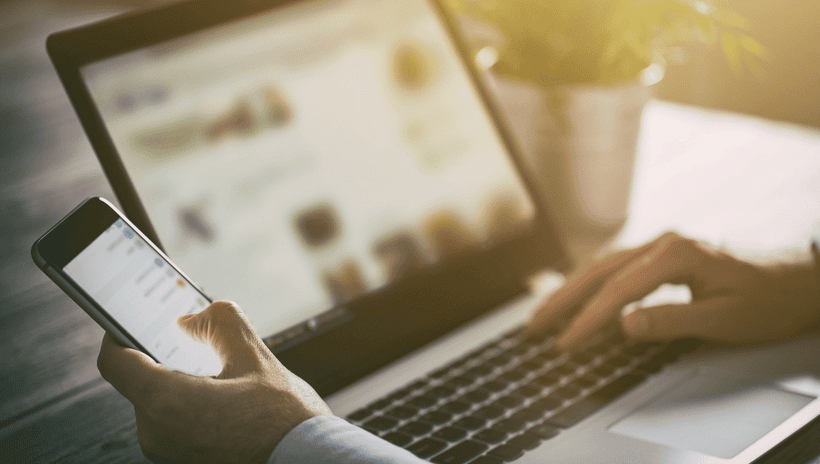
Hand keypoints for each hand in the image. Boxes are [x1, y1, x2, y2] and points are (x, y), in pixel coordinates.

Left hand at [97, 301, 331, 463]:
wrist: (305, 460)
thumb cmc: (283, 418)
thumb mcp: (254, 354)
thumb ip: (218, 322)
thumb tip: (191, 319)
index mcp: (167, 402)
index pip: (114, 361)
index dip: (116, 334)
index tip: (128, 320)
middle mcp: (157, 433)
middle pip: (138, 381)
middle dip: (161, 356)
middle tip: (188, 339)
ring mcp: (167, 453)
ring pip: (155, 402)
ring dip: (176, 381)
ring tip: (214, 372)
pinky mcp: (179, 463)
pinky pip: (168, 424)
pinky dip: (184, 404)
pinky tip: (219, 397)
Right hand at [527, 232, 819, 350]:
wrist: (802, 277)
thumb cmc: (770, 299)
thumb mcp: (726, 318)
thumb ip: (672, 320)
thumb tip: (623, 324)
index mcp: (677, 254)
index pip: (617, 290)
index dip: (587, 320)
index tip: (565, 344)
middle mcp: (664, 242)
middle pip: (598, 270)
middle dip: (563, 299)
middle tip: (534, 326)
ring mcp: (663, 244)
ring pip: (603, 264)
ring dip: (572, 289)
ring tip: (545, 314)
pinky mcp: (666, 253)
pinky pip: (617, 265)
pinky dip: (592, 283)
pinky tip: (580, 295)